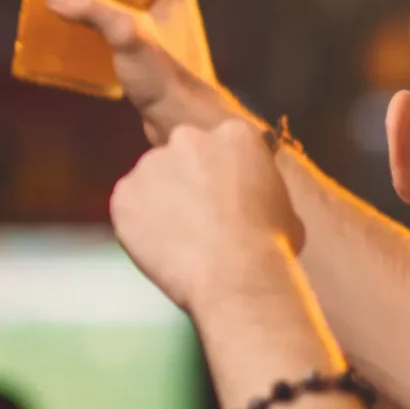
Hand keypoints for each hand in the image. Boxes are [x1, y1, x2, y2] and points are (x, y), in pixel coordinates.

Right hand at [43, 0, 242, 143]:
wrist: (185, 125)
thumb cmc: (165, 75)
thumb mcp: (127, 34)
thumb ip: (93, 10)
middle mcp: (169, 13)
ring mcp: (161, 40)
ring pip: (117, 19)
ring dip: (91, 20)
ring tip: (59, 17)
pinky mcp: (150, 65)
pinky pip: (117, 43)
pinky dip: (97, 43)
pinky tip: (74, 48)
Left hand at [109, 118, 307, 313]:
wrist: (237, 274)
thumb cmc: (270, 246)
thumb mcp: (285, 207)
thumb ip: (260, 191)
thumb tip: (257, 201)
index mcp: (233, 134)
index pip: (219, 146)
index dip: (219, 175)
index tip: (221, 198)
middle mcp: (188, 138)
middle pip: (182, 156)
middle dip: (187, 181)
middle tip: (197, 218)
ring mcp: (151, 163)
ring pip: (152, 181)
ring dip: (161, 203)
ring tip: (180, 239)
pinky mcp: (124, 192)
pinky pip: (128, 207)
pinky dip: (137, 225)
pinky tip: (160, 247)